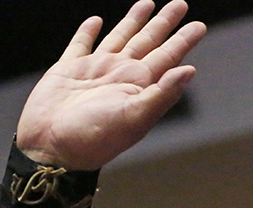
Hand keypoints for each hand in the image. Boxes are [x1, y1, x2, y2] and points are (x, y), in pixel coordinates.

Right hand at [15, 0, 205, 169]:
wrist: (53, 148)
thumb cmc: (96, 139)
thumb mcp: (134, 117)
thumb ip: (162, 94)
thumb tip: (191, 70)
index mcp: (139, 85)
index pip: (168, 56)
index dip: (183, 40)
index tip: (199, 25)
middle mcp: (120, 75)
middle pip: (148, 41)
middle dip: (164, 23)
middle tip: (180, 4)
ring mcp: (95, 71)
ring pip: (119, 38)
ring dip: (133, 21)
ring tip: (147, 4)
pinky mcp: (68, 70)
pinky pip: (80, 45)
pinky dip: (88, 32)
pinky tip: (96, 21)